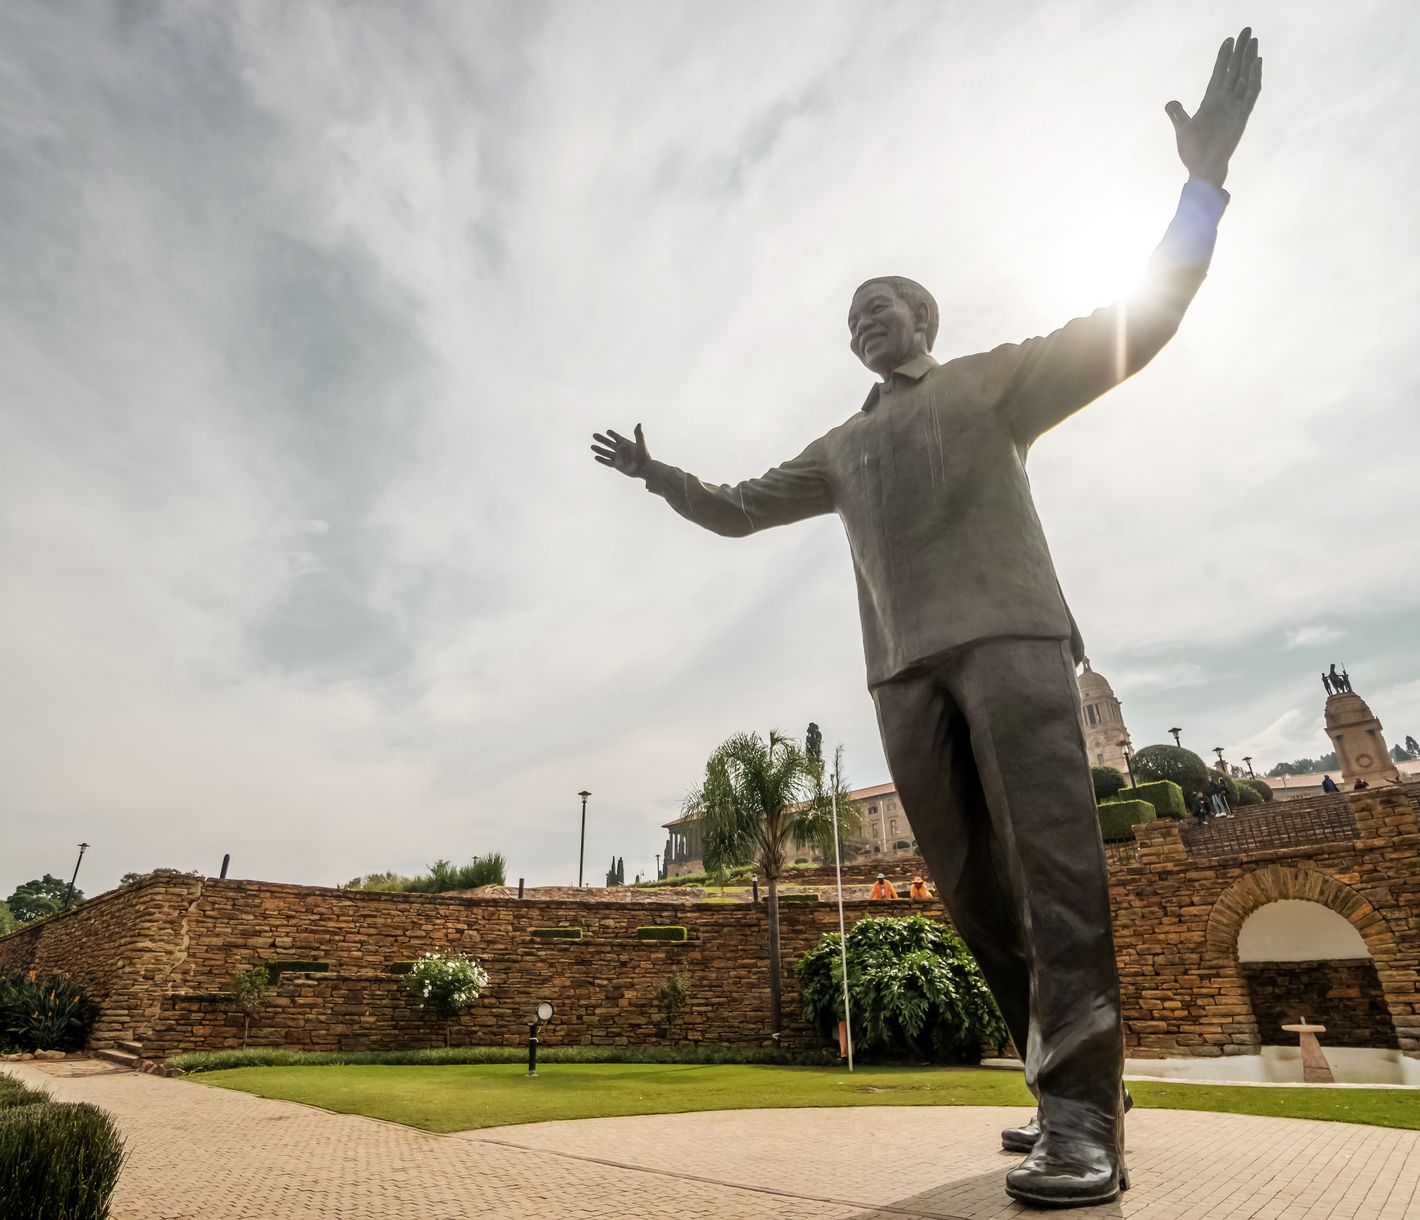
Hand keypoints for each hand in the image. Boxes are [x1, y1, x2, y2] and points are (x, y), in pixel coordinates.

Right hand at [591, 424, 649, 477]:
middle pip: (609, 444)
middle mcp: (621, 450)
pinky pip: (608, 462)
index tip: (607, 431)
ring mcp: (619, 458)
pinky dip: (602, 459)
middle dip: (602, 439)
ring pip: (606, 452)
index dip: (612, 434)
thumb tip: (638, 424)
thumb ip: (638, 435)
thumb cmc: (644, 457)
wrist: (645, 469)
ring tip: (592, 446)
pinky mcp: (618, 465)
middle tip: (594, 435)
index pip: (617, 437)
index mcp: (626, 444)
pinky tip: (596, 457)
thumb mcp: (641, 444)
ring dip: (599, 449)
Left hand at [1166, 27, 1261, 188]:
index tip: (1228, 40)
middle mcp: (1225, 101)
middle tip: (1246, 31)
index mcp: (1211, 101)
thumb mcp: (1183, 128)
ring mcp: (1235, 107)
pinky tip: (1257, 62)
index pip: (1219, 73)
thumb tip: (1170, 103)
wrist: (1203, 168)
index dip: (1224, 57)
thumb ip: (1178, 113)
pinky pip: (1250, 93)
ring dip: (1249, 59)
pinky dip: (1254, 78)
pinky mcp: (1242, 116)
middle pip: (1234, 70)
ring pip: (1244, 77)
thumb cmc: (1193, 151)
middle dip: (1240, 50)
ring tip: (1253, 41)